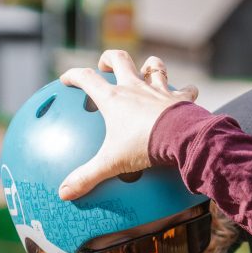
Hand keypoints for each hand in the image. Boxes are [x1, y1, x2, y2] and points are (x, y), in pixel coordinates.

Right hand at [57, 50, 197, 200]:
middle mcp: (135, 87)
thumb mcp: (112, 163)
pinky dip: (186, 90)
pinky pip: (185, 89)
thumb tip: (64, 193)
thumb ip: (88, 177)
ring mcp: (159, 90)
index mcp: (113, 98)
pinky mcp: (180, 99)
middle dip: (110, 59)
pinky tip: (188, 94)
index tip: (67, 80)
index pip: (87, 78)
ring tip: (146, 71)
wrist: (180, 138)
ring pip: (153, 66)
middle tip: (105, 66)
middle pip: (119, 59)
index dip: (73, 76)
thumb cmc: (144, 146)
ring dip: (149, 66)